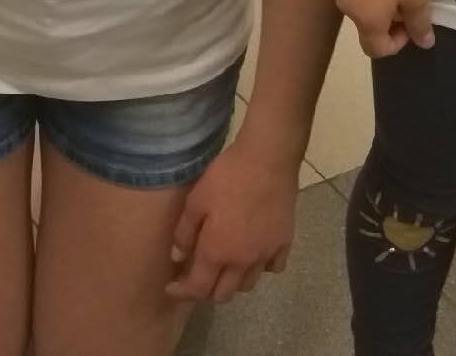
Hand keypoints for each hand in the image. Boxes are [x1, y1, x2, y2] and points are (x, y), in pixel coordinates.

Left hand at [166, 142, 295, 302]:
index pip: (198, 288)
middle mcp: (243, 262)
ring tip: (224, 266)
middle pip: (224, 294)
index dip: (181, 292)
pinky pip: (273, 268)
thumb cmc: (226, 178)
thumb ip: (184, 234)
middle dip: (206, 292)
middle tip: (196, 276)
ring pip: (248, 285)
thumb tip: (177, 258)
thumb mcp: (195, 202)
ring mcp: (267, 255)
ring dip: (232, 282)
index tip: (171, 287)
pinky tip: (253, 254)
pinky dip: (260, 268)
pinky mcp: (284, 243)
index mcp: (217, 253)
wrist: (267, 161)